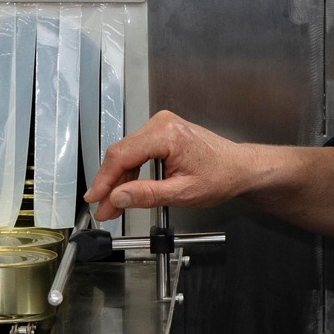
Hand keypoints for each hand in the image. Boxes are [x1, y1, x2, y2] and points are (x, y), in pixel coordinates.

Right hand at [84, 110, 261, 220]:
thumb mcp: (182, 193)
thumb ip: (146, 195)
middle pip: (121, 154)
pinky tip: (126, 191)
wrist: (239, 168)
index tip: (94, 198)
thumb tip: (117, 197)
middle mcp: (161, 124)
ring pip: (126, 153)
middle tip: (102, 209)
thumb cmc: (221, 176)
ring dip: (118, 180)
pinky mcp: (161, 132)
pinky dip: (130, 172)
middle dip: (109, 184)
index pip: (122, 156)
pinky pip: (136, 151)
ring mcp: (161, 125)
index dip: (104, 180)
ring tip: (113, 205)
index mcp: (167, 134)